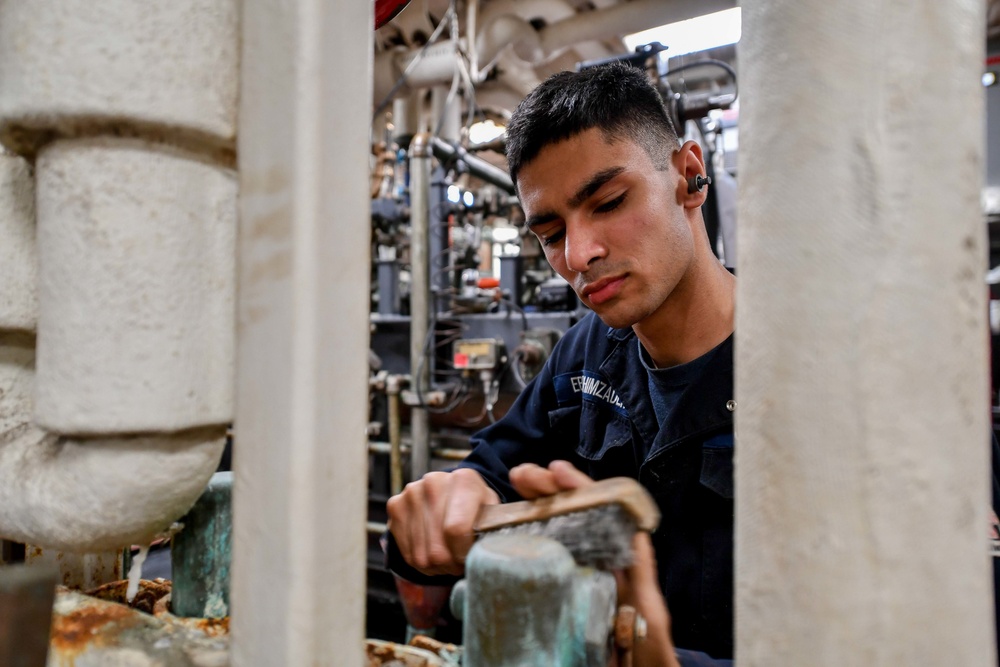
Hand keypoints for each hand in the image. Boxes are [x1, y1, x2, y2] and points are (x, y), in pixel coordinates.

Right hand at [386, 468, 499, 575]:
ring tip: (448, 558)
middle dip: (450, 565)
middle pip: (437, 549)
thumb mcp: (493, 515)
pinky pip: (407, 553)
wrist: (453, 492)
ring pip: (421, 556)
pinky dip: (421, 562)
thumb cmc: (476, 508)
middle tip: (459, 563)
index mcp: (464, 480)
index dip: (463, 554)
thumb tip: (484, 556)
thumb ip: (491, 531)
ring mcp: (411, 493)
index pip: (456, 530)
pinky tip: (432, 552)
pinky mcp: (395, 506)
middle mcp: (434, 481)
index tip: (469, 559)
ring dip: (436, 566)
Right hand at [510, 460, 677, 666]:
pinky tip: (508, 524)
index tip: (556, 470)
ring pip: (554, 527)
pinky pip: (541, 557)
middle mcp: (595, 558)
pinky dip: (525, 535)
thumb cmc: (649, 649)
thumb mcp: (648, 607)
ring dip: (535, 502)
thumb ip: (642, 573)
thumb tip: (636, 532)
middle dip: (547, 488)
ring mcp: (575, 572)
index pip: (599, 509)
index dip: (577, 486)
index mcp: (617, 556)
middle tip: (521, 475)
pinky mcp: (559, 591)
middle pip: (571, 512)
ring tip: (515, 485)